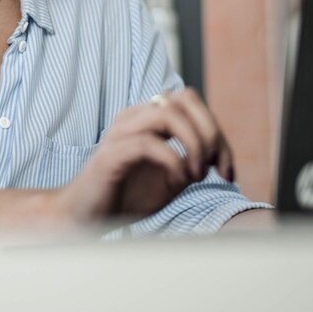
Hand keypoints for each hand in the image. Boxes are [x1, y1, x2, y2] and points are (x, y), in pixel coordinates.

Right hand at [53, 88, 234, 223]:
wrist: (86, 215)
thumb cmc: (127, 195)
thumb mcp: (171, 177)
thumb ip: (192, 161)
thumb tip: (216, 155)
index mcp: (149, 117)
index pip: (191, 102)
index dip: (217, 131)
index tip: (227, 170)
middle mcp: (136, 116)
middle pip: (183, 97)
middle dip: (210, 131)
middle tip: (216, 167)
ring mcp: (122, 131)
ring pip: (167, 113)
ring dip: (193, 143)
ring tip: (196, 174)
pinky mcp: (112, 153)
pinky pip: (149, 143)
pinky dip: (172, 161)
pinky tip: (176, 181)